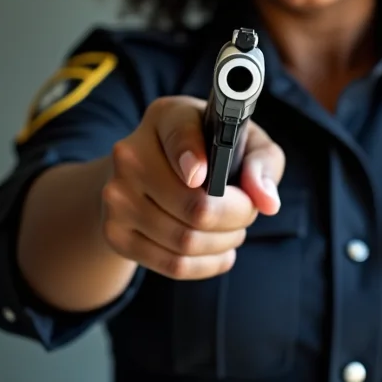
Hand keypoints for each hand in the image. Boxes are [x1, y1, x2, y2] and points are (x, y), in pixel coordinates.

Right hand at [100, 96, 284, 280]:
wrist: (149, 173)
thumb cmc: (212, 151)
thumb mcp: (244, 141)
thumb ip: (261, 162)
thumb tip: (266, 201)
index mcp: (167, 116)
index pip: (179, 135)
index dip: (193, 158)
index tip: (203, 176)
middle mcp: (131, 153)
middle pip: (194, 204)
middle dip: (237, 216)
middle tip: (248, 212)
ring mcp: (117, 195)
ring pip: (185, 240)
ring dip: (224, 243)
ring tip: (235, 231)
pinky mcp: (115, 233)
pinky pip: (171, 264)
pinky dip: (206, 265)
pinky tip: (221, 252)